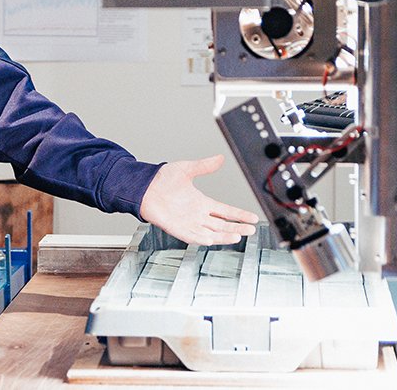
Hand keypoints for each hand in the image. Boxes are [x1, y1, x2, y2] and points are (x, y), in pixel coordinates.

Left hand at [139, 154, 259, 245]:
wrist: (143, 185)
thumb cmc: (161, 178)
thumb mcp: (187, 169)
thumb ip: (204, 166)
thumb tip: (220, 158)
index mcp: (202, 202)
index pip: (226, 211)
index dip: (240, 215)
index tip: (253, 218)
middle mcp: (197, 215)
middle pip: (222, 225)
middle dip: (237, 228)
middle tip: (252, 230)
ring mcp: (188, 223)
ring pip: (211, 232)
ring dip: (224, 235)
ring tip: (238, 235)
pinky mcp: (176, 228)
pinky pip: (192, 236)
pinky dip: (202, 238)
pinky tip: (213, 239)